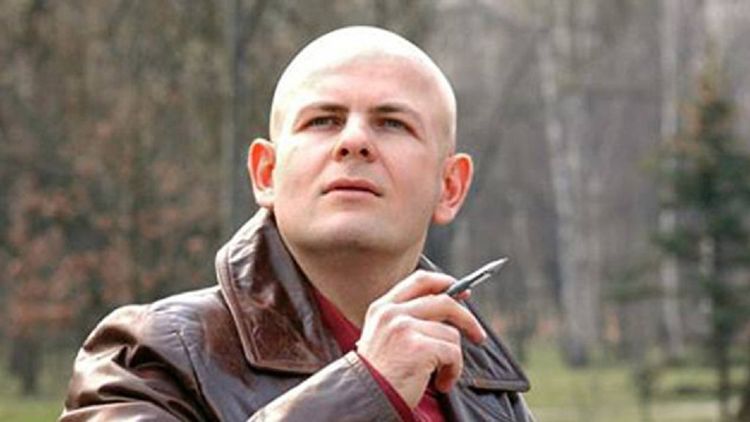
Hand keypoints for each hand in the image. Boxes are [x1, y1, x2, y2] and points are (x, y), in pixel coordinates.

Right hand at [356, 270, 486, 407]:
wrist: (365, 399)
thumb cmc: (379, 374)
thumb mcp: (384, 336)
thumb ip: (408, 319)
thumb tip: (449, 306)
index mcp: (383, 307)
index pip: (420, 281)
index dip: (445, 283)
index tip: (463, 292)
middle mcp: (392, 313)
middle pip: (444, 301)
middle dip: (467, 318)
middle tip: (478, 335)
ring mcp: (404, 328)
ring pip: (451, 333)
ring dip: (453, 358)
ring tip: (441, 374)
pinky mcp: (419, 347)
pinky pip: (453, 353)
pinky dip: (453, 370)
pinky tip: (441, 382)